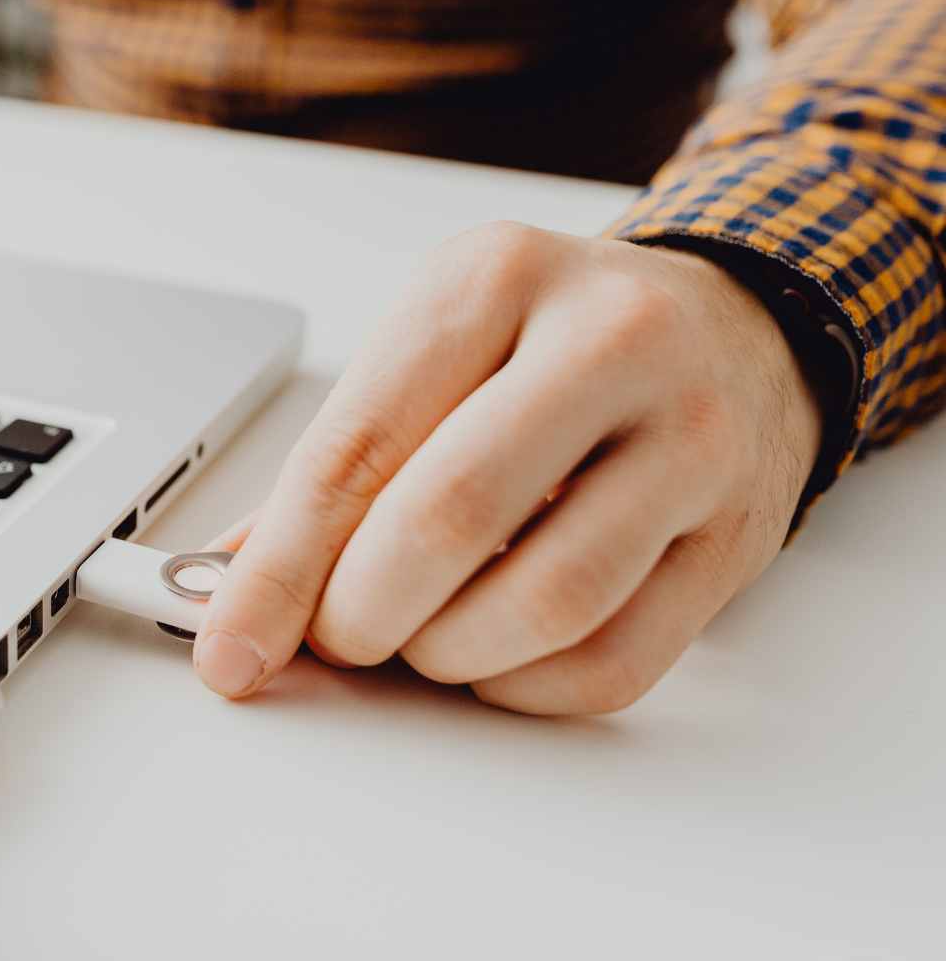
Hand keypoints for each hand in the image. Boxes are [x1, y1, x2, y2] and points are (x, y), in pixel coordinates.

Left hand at [196, 222, 824, 712]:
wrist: (735, 328)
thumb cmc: (552, 344)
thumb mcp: (433, 351)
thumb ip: (333, 467)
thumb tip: (229, 589)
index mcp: (494, 278)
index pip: (357, 447)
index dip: (279, 568)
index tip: (230, 646)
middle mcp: (608, 341)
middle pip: (448, 518)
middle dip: (361, 614)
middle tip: (340, 636)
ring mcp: (691, 437)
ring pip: (545, 604)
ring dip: (447, 655)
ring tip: (420, 637)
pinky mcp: (736, 536)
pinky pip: (614, 662)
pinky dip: (524, 688)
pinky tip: (497, 655)